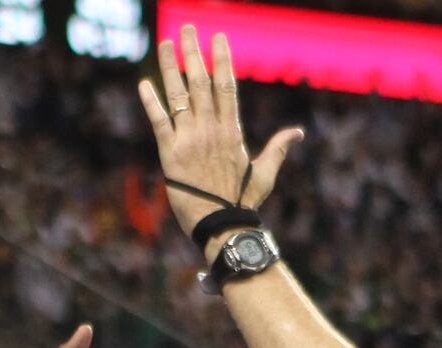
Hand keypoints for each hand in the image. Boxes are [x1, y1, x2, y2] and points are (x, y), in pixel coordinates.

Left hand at [138, 27, 302, 247]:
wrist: (222, 227)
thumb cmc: (244, 202)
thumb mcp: (265, 173)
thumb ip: (278, 148)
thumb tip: (298, 133)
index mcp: (232, 131)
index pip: (226, 86)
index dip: (221, 59)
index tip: (218, 37)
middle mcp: (210, 130)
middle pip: (201, 82)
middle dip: (194, 52)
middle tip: (188, 27)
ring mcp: (189, 140)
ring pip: (179, 95)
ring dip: (171, 67)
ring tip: (166, 42)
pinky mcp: (170, 154)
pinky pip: (159, 122)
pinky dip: (151, 102)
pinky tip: (144, 83)